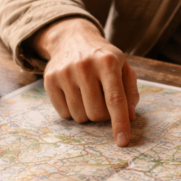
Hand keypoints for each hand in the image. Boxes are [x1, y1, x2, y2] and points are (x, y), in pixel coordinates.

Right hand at [32, 17, 138, 145]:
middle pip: (96, 113)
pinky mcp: (49, 80)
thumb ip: (130, 92)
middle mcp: (85, 66)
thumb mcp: (123, 67)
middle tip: (103, 101)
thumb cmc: (103, 58)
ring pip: (80, 116)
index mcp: (108, 62)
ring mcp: (65, 73)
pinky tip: (75, 94)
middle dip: (103, 116)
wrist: (72, 38)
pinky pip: (64, 114)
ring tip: (88, 95)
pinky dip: (72, 111)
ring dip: (87, 114)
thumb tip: (130, 118)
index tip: (122, 141)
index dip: (120, 122)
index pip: (115, 99)